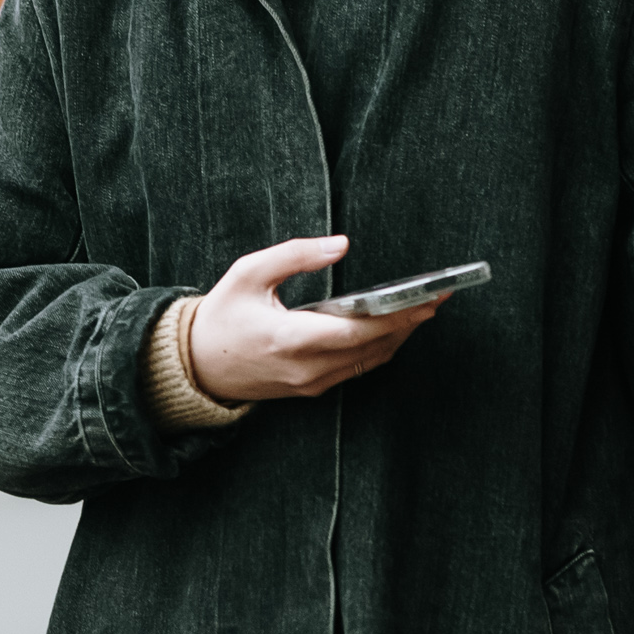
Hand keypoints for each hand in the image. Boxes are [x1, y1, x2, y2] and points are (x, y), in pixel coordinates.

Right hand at [185, 235, 444, 402]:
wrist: (195, 366)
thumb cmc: (221, 316)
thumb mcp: (248, 273)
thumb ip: (295, 254)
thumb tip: (341, 244)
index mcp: (288, 339)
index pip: (356, 331)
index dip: (396, 317)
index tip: (427, 299)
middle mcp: (304, 368)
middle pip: (372, 348)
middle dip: (409, 323)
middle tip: (439, 298)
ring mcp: (309, 383)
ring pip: (369, 362)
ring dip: (399, 337)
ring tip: (422, 310)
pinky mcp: (311, 389)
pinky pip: (356, 369)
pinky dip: (379, 349)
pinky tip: (392, 328)